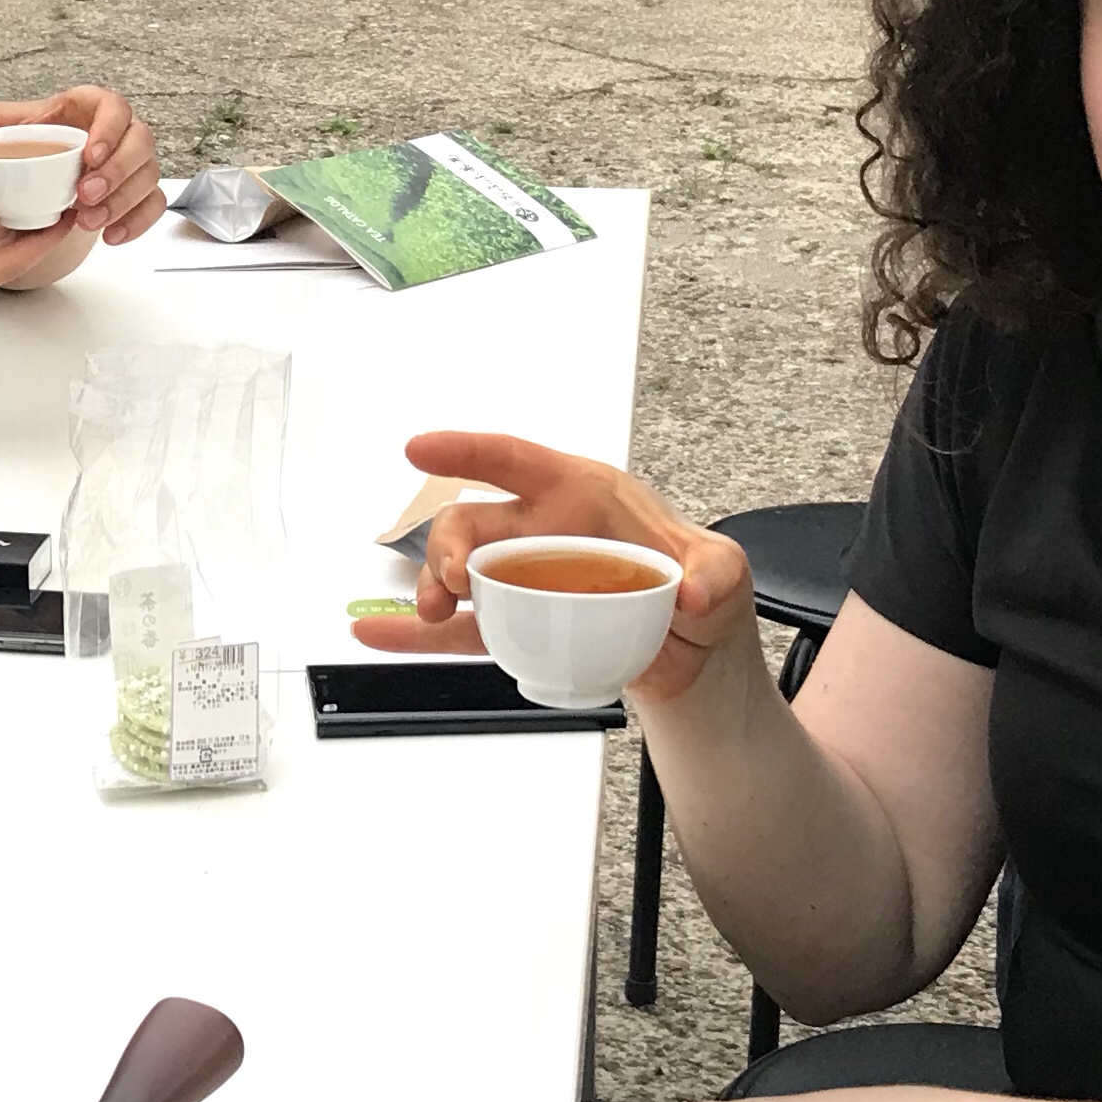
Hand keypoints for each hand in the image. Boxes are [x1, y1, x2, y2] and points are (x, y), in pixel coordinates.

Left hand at [0, 85, 163, 242]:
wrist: (29, 169)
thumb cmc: (21, 141)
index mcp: (87, 107)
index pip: (114, 106)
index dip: (110, 128)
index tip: (90, 155)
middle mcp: (116, 132)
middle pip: (141, 142)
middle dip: (119, 171)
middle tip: (86, 195)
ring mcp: (129, 163)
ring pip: (149, 176)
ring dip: (124, 201)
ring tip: (89, 222)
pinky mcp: (133, 192)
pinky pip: (152, 205)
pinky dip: (137, 222)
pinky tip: (111, 236)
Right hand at [347, 429, 758, 705]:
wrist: (695, 653)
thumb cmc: (702, 588)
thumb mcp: (725, 574)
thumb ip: (715, 574)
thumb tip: (691, 591)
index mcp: (583, 495)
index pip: (517, 462)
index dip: (468, 452)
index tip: (422, 448)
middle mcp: (544, 532)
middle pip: (476, 522)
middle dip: (449, 543)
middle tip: (456, 580)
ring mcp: (526, 582)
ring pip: (461, 573)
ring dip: (432, 588)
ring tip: (432, 612)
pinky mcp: (519, 629)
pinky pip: (460, 632)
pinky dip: (415, 634)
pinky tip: (376, 633)